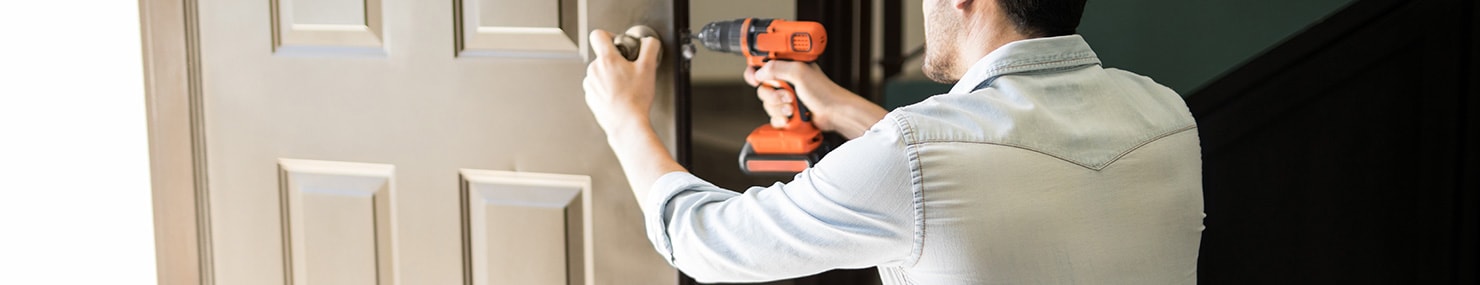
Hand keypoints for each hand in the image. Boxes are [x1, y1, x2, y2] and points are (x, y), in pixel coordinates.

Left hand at [584, 29, 661, 135]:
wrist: (627, 124)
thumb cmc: (636, 99)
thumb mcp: (649, 68)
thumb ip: (650, 47)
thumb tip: (649, 42)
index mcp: (607, 60)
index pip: (598, 35)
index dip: (610, 35)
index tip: (619, 44)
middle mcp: (594, 70)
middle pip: (603, 56)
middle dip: (616, 61)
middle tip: (629, 71)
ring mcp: (590, 85)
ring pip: (600, 72)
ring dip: (610, 75)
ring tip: (625, 86)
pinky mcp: (590, 97)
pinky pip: (597, 87)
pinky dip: (607, 88)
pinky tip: (619, 96)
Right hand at [745, 61, 886, 138]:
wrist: (834, 113)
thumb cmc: (824, 92)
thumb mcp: (800, 72)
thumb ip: (777, 68)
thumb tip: (759, 72)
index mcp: (788, 67)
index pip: (763, 66)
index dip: (755, 73)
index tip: (756, 80)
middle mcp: (786, 81)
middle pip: (762, 88)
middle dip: (773, 96)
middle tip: (788, 96)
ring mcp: (786, 98)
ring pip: (767, 105)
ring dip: (779, 108)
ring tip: (793, 108)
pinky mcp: (788, 112)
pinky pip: (773, 117)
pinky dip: (781, 119)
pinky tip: (791, 117)